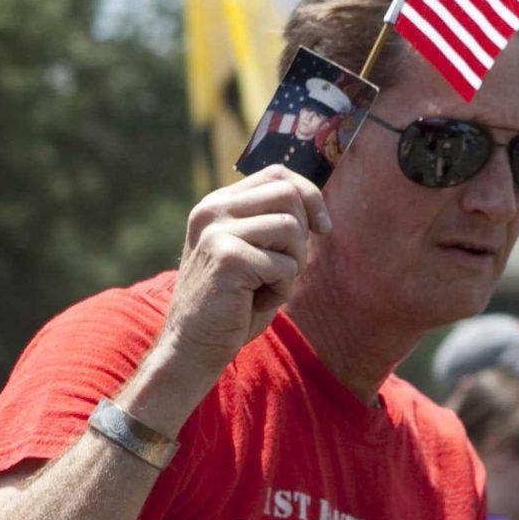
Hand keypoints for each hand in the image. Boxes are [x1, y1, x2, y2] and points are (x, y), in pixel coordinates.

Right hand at [136, 167, 330, 422]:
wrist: (194, 345)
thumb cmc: (233, 302)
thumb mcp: (253, 252)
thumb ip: (273, 223)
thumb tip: (316, 204)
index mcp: (217, 204)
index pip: (277, 174)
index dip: (309, 195)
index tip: (323, 229)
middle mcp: (213, 210)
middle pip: (288, 195)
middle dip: (302, 235)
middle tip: (284, 268)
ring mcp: (216, 231)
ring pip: (291, 229)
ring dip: (293, 266)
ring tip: (267, 287)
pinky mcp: (227, 257)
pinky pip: (284, 266)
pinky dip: (281, 290)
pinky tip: (255, 303)